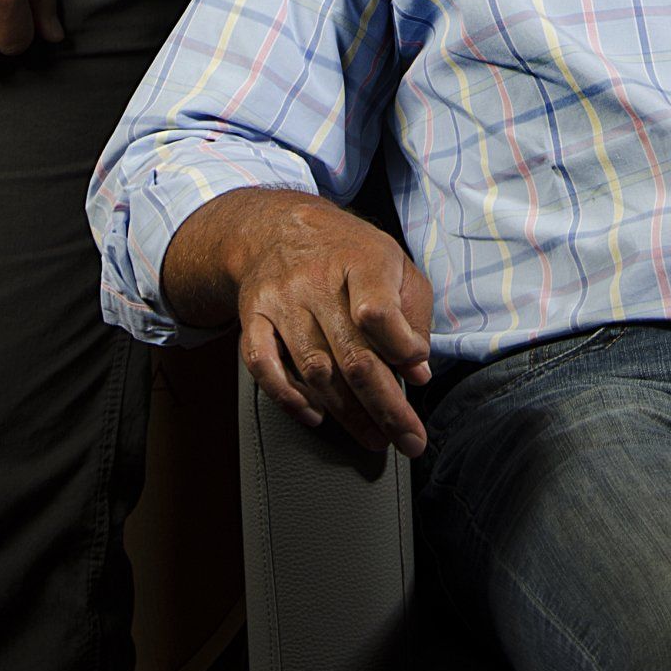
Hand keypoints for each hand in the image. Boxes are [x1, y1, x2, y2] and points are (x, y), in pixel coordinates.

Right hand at [228, 193, 433, 458]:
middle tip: (408, 441)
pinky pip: (263, 366)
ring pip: (314, 370)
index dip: (402, 348)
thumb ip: (413, 314)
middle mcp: (316, 281)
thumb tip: (419, 369)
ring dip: (347, 414)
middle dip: (385, 407)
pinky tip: (315, 417)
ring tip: (374, 438)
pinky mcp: (252, 317)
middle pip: (352, 356)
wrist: (278, 228)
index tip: (417, 372)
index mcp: (360, 260)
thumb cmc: (349, 253)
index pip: (379, 311)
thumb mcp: (394, 264)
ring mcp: (280, 300)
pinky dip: (288, 398)